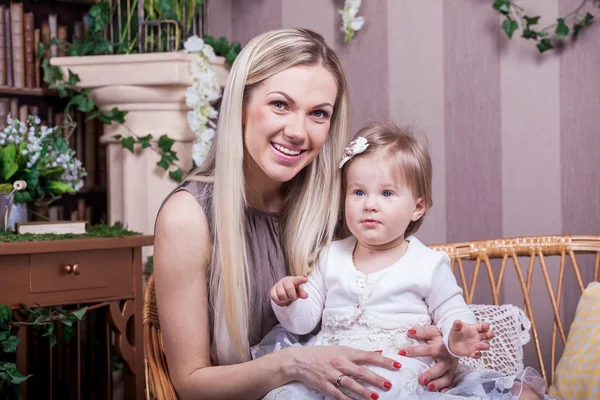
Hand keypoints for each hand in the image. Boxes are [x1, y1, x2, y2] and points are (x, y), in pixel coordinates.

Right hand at [270, 276, 308, 306]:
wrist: (283, 290)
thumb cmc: (293, 289)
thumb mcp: (298, 291)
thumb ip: (302, 293)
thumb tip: (305, 296)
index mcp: (293, 280)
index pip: (297, 279)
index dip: (301, 279)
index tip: (305, 280)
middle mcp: (285, 280)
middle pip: (289, 288)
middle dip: (292, 296)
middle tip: (293, 298)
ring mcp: (278, 285)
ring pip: (282, 294)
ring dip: (285, 299)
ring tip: (286, 297)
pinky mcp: (272, 290)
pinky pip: (275, 297)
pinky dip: (279, 300)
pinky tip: (281, 298)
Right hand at [286, 345, 400, 399]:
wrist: (299, 361)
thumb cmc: (321, 354)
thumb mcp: (340, 349)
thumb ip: (359, 353)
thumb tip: (378, 352)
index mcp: (345, 353)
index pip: (368, 356)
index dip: (383, 361)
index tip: (396, 365)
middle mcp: (340, 363)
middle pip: (361, 371)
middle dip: (376, 379)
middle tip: (388, 384)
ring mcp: (332, 375)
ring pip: (351, 384)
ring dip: (364, 391)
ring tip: (375, 397)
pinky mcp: (325, 386)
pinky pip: (338, 394)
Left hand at [398, 325, 457, 392]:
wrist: (457, 340)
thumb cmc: (441, 336)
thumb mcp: (432, 331)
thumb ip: (422, 332)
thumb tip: (410, 332)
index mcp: (440, 347)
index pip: (426, 350)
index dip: (414, 351)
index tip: (401, 352)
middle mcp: (446, 359)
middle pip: (440, 368)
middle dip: (431, 375)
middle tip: (421, 380)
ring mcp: (450, 367)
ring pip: (446, 378)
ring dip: (438, 384)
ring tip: (428, 387)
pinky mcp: (452, 373)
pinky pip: (451, 383)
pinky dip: (446, 389)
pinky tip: (440, 392)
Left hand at [448, 320, 493, 357]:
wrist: (452, 343)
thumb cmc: (456, 333)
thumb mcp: (455, 328)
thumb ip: (457, 325)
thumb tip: (457, 321)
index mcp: (475, 329)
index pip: (482, 326)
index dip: (485, 326)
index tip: (486, 326)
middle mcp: (478, 336)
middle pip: (488, 335)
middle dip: (491, 334)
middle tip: (490, 334)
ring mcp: (477, 345)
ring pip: (486, 345)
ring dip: (484, 346)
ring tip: (478, 346)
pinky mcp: (474, 352)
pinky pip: (479, 354)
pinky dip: (477, 355)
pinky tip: (473, 354)